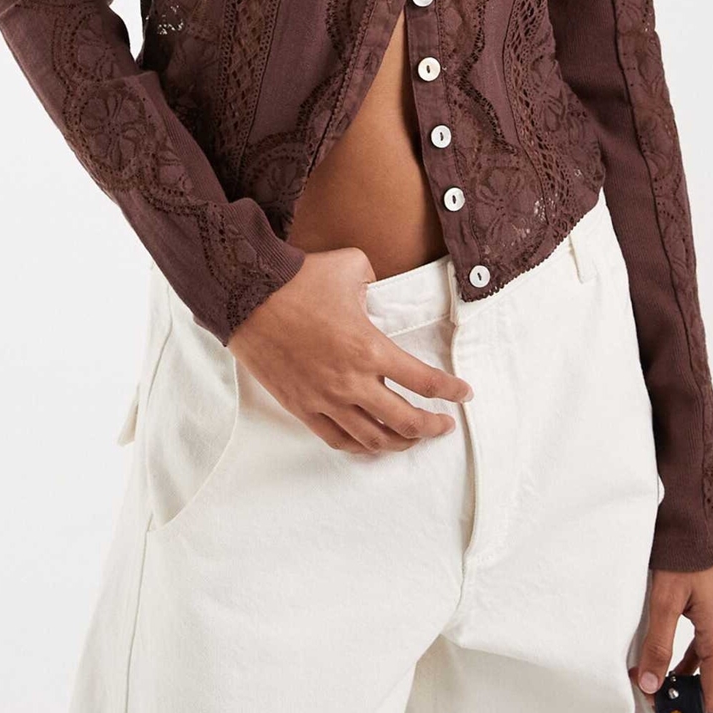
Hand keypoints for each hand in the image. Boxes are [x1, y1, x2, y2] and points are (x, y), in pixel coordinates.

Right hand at [228, 246, 473, 454]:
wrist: (248, 296)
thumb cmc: (300, 279)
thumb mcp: (351, 266)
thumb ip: (375, 280)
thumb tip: (379, 290)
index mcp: (370, 348)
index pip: (424, 381)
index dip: (451, 391)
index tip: (464, 394)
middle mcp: (352, 382)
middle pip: (405, 421)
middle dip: (432, 427)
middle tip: (444, 425)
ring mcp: (325, 399)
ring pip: (373, 438)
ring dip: (399, 443)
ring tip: (412, 439)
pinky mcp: (302, 407)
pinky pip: (337, 440)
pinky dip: (360, 446)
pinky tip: (371, 443)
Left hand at [630, 561, 712, 712]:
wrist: (701, 519)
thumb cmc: (688, 555)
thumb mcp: (665, 601)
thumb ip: (658, 645)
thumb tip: (651, 683)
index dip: (692, 708)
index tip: (664, 711)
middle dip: (686, 693)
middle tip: (653, 693)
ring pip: (710, 662)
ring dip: (685, 674)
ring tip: (654, 676)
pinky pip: (707, 644)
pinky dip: (689, 657)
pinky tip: (666, 653)